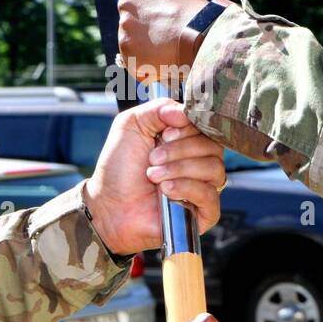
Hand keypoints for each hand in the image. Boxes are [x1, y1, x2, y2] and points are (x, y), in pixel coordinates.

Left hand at [82, 98, 225, 255]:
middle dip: (178, 150)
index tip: (163, 135)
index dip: (187, 128)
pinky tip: (166, 190)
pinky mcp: (203, 212)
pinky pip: (210, 195)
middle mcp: (199, 161)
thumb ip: (157, 108)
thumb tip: (185, 112)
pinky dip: (187, 188)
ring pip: (214, 169)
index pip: (207, 126)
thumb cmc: (119, 167)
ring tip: (154, 176)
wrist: (108, 204)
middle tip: (152, 158)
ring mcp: (204, 187)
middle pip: (212, 146)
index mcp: (187, 139)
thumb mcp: (131, 125)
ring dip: (179, 169)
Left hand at [117, 0, 213, 81]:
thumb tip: (162, 12)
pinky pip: (134, 66)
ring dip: (145, 54)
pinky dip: (146, 70)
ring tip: (167, 56)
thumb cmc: (197, 16)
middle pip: (131, 26)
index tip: (161, 29)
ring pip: (131, 47)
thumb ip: (161, 3)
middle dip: (144, 37)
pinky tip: (163, 66)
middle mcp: (126, 5)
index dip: (150, 22)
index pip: (137, 7)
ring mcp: (124, 29)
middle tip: (164, 45)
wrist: (199, 34)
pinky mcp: (126, 52)